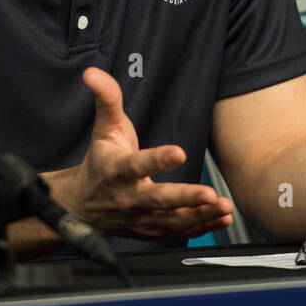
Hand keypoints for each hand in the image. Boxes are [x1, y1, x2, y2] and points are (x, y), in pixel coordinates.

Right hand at [51, 66, 233, 238]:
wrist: (82, 207)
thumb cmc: (100, 164)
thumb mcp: (103, 129)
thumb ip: (107, 100)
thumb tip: (93, 73)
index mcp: (116, 170)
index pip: (137, 165)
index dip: (158, 160)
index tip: (179, 152)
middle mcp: (128, 198)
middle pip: (158, 200)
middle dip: (185, 198)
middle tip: (209, 193)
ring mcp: (141, 218)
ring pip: (172, 221)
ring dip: (200, 215)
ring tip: (223, 205)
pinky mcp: (152, 231)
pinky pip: (179, 232)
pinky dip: (203, 227)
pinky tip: (222, 218)